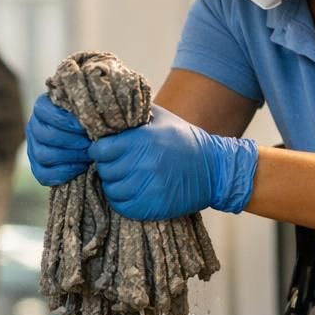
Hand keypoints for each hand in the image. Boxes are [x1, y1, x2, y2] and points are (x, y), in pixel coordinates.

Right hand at [26, 94, 93, 185]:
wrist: (91, 138)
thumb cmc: (91, 119)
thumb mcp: (88, 109)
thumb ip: (86, 109)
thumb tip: (91, 117)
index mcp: (42, 108)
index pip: (43, 111)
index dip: (64, 120)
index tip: (84, 126)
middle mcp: (34, 127)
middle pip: (45, 135)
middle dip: (72, 141)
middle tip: (91, 143)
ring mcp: (34, 148)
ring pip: (43, 155)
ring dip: (70, 157)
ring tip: (89, 155)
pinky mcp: (38, 167)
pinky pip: (43, 175)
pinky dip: (64, 173)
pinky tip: (81, 167)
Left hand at [89, 106, 258, 220]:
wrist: (214, 169)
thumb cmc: (184, 140)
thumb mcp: (162, 118)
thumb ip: (135, 111)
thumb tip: (109, 107)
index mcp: (143, 139)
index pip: (101, 149)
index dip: (100, 149)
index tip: (106, 150)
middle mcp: (144, 164)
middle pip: (104, 170)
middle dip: (107, 166)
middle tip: (118, 164)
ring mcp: (148, 187)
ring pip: (111, 189)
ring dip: (114, 184)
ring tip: (125, 177)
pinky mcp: (153, 206)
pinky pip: (122, 207)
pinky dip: (121, 200)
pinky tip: (131, 191)